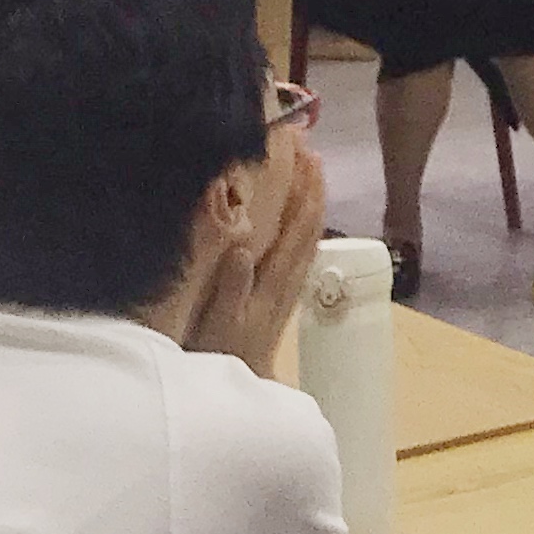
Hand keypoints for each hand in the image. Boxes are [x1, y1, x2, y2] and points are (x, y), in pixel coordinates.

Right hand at [206, 142, 327, 377]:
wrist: (241, 386)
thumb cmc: (221, 356)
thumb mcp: (220, 325)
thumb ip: (232, 287)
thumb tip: (244, 246)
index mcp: (274, 280)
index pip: (298, 228)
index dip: (305, 191)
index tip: (307, 157)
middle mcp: (288, 277)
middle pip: (310, 224)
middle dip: (312, 185)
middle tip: (310, 147)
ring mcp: (289, 284)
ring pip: (309, 234)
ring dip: (312, 199)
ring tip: (311, 167)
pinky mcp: (284, 291)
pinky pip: (301, 248)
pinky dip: (304, 222)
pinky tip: (300, 211)